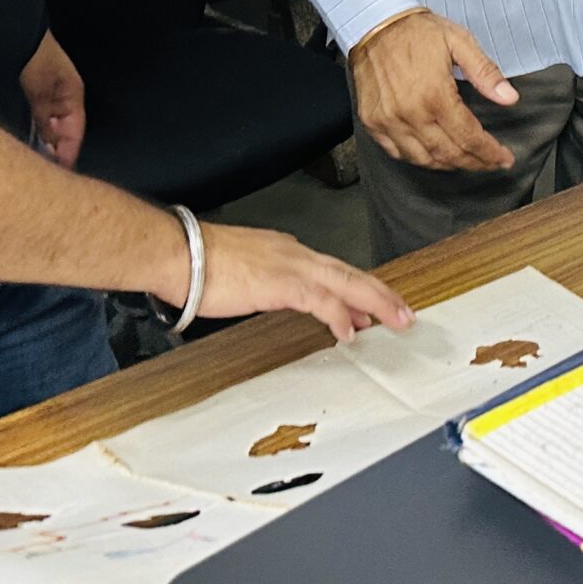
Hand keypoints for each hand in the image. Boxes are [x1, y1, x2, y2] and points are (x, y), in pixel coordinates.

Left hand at [20, 31, 85, 168]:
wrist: (14, 31)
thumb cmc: (34, 56)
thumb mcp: (41, 90)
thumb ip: (45, 119)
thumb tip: (49, 146)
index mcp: (73, 96)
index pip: (75, 133)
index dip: (68, 154)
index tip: (58, 175)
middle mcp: (62, 99)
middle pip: (63, 133)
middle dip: (54, 152)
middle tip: (41, 172)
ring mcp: (47, 97)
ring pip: (48, 128)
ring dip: (41, 143)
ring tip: (30, 162)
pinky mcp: (32, 96)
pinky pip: (36, 120)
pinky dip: (32, 132)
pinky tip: (21, 142)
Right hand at [165, 218, 414, 343]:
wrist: (178, 254)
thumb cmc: (199, 264)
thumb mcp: (243, 274)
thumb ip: (265, 284)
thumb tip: (273, 296)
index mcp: (286, 252)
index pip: (333, 270)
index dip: (358, 288)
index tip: (375, 307)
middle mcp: (295, 254)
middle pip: (350, 273)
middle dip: (380, 294)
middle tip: (404, 313)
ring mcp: (290, 266)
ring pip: (346, 282)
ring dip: (376, 303)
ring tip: (398, 321)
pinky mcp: (281, 283)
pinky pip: (321, 300)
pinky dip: (340, 315)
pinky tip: (351, 330)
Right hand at [349, 9, 519, 171]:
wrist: (374, 23)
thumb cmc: (417, 31)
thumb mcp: (459, 42)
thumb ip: (485, 73)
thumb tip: (510, 98)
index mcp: (435, 95)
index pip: (469, 137)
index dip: (490, 153)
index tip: (505, 159)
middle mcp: (410, 114)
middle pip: (448, 154)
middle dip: (474, 163)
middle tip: (491, 163)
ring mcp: (388, 121)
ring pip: (423, 159)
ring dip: (448, 165)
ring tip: (467, 161)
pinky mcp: (372, 122)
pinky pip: (397, 153)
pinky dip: (419, 159)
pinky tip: (433, 155)